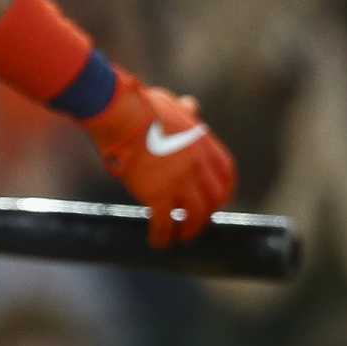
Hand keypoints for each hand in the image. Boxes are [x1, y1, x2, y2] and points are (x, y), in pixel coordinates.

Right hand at [79, 72, 237, 246]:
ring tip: (179, 237)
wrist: (121, 114)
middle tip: (195, 222)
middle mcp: (197, 166)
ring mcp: (180, 182)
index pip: (225, 174)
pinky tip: (157, 242)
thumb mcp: (169, 103)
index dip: (223, 191)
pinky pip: (165, 223)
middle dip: (207, 214)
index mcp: (203, 144)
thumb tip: (192, 105)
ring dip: (189, 230)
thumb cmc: (139, 105)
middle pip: (214, 199)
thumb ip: (183, 110)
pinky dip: (163, 236)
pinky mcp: (158, 195)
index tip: (215, 200)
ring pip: (195, 216)